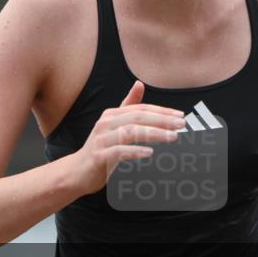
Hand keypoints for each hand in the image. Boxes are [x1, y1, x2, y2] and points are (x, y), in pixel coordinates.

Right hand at [72, 81, 185, 195]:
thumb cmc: (101, 148)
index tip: (180, 116)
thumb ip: (128, 106)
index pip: (141, 109)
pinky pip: (119, 151)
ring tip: (171, 137)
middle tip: (181, 125)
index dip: (162, 111)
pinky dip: (135, 151)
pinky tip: (150, 153)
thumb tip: (139, 84)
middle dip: (162, 120)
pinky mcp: (99, 156)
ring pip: (130, 132)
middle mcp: (106, 123)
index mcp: (112, 114)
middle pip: (137, 117)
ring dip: (153, 134)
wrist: (77, 172)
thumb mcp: (114, 125)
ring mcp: (101, 139)